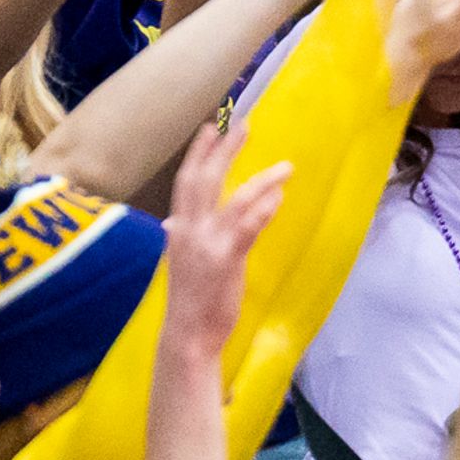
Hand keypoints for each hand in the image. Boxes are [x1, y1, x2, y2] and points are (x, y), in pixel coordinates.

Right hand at [154, 123, 287, 375]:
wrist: (187, 336)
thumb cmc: (190, 299)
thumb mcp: (180, 262)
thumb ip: (179, 238)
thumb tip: (172, 222)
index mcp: (177, 230)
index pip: (185, 183)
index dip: (197, 154)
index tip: (210, 127)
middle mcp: (187, 232)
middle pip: (205, 180)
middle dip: (224, 150)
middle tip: (243, 123)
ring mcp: (206, 245)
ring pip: (234, 199)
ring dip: (262, 179)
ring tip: (287, 166)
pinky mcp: (226, 260)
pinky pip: (248, 227)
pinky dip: (264, 207)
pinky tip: (279, 195)